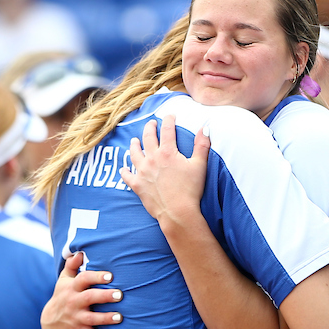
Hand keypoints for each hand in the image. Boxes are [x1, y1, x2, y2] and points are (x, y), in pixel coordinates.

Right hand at [41, 251, 122, 328]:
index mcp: (72, 288)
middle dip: (105, 296)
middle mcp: (74, 302)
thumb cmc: (63, 295)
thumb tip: (79, 250)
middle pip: (89, 298)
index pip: (83, 279)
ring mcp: (76, 318)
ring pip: (92, 319)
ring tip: (120, 317)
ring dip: (106, 318)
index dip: (96, 277)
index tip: (110, 276)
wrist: (50, 323)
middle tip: (120, 294)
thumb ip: (72, 265)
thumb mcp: (64, 280)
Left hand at [119, 114, 209, 234]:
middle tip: (151, 123)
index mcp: (168, 152)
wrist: (178, 212)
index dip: (169, 120)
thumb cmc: (191, 190)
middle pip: (148, 138)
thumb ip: (202, 145)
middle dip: (150, 128)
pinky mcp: (137, 185)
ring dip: (134, 145)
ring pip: (134, 153)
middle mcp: (152, 159)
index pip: (167, 130)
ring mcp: (142, 172)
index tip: (170, 115)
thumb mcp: (200, 165)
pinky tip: (123, 168)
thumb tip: (204, 127)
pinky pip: (127, 176)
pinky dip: (125, 171)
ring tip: (134, 140)